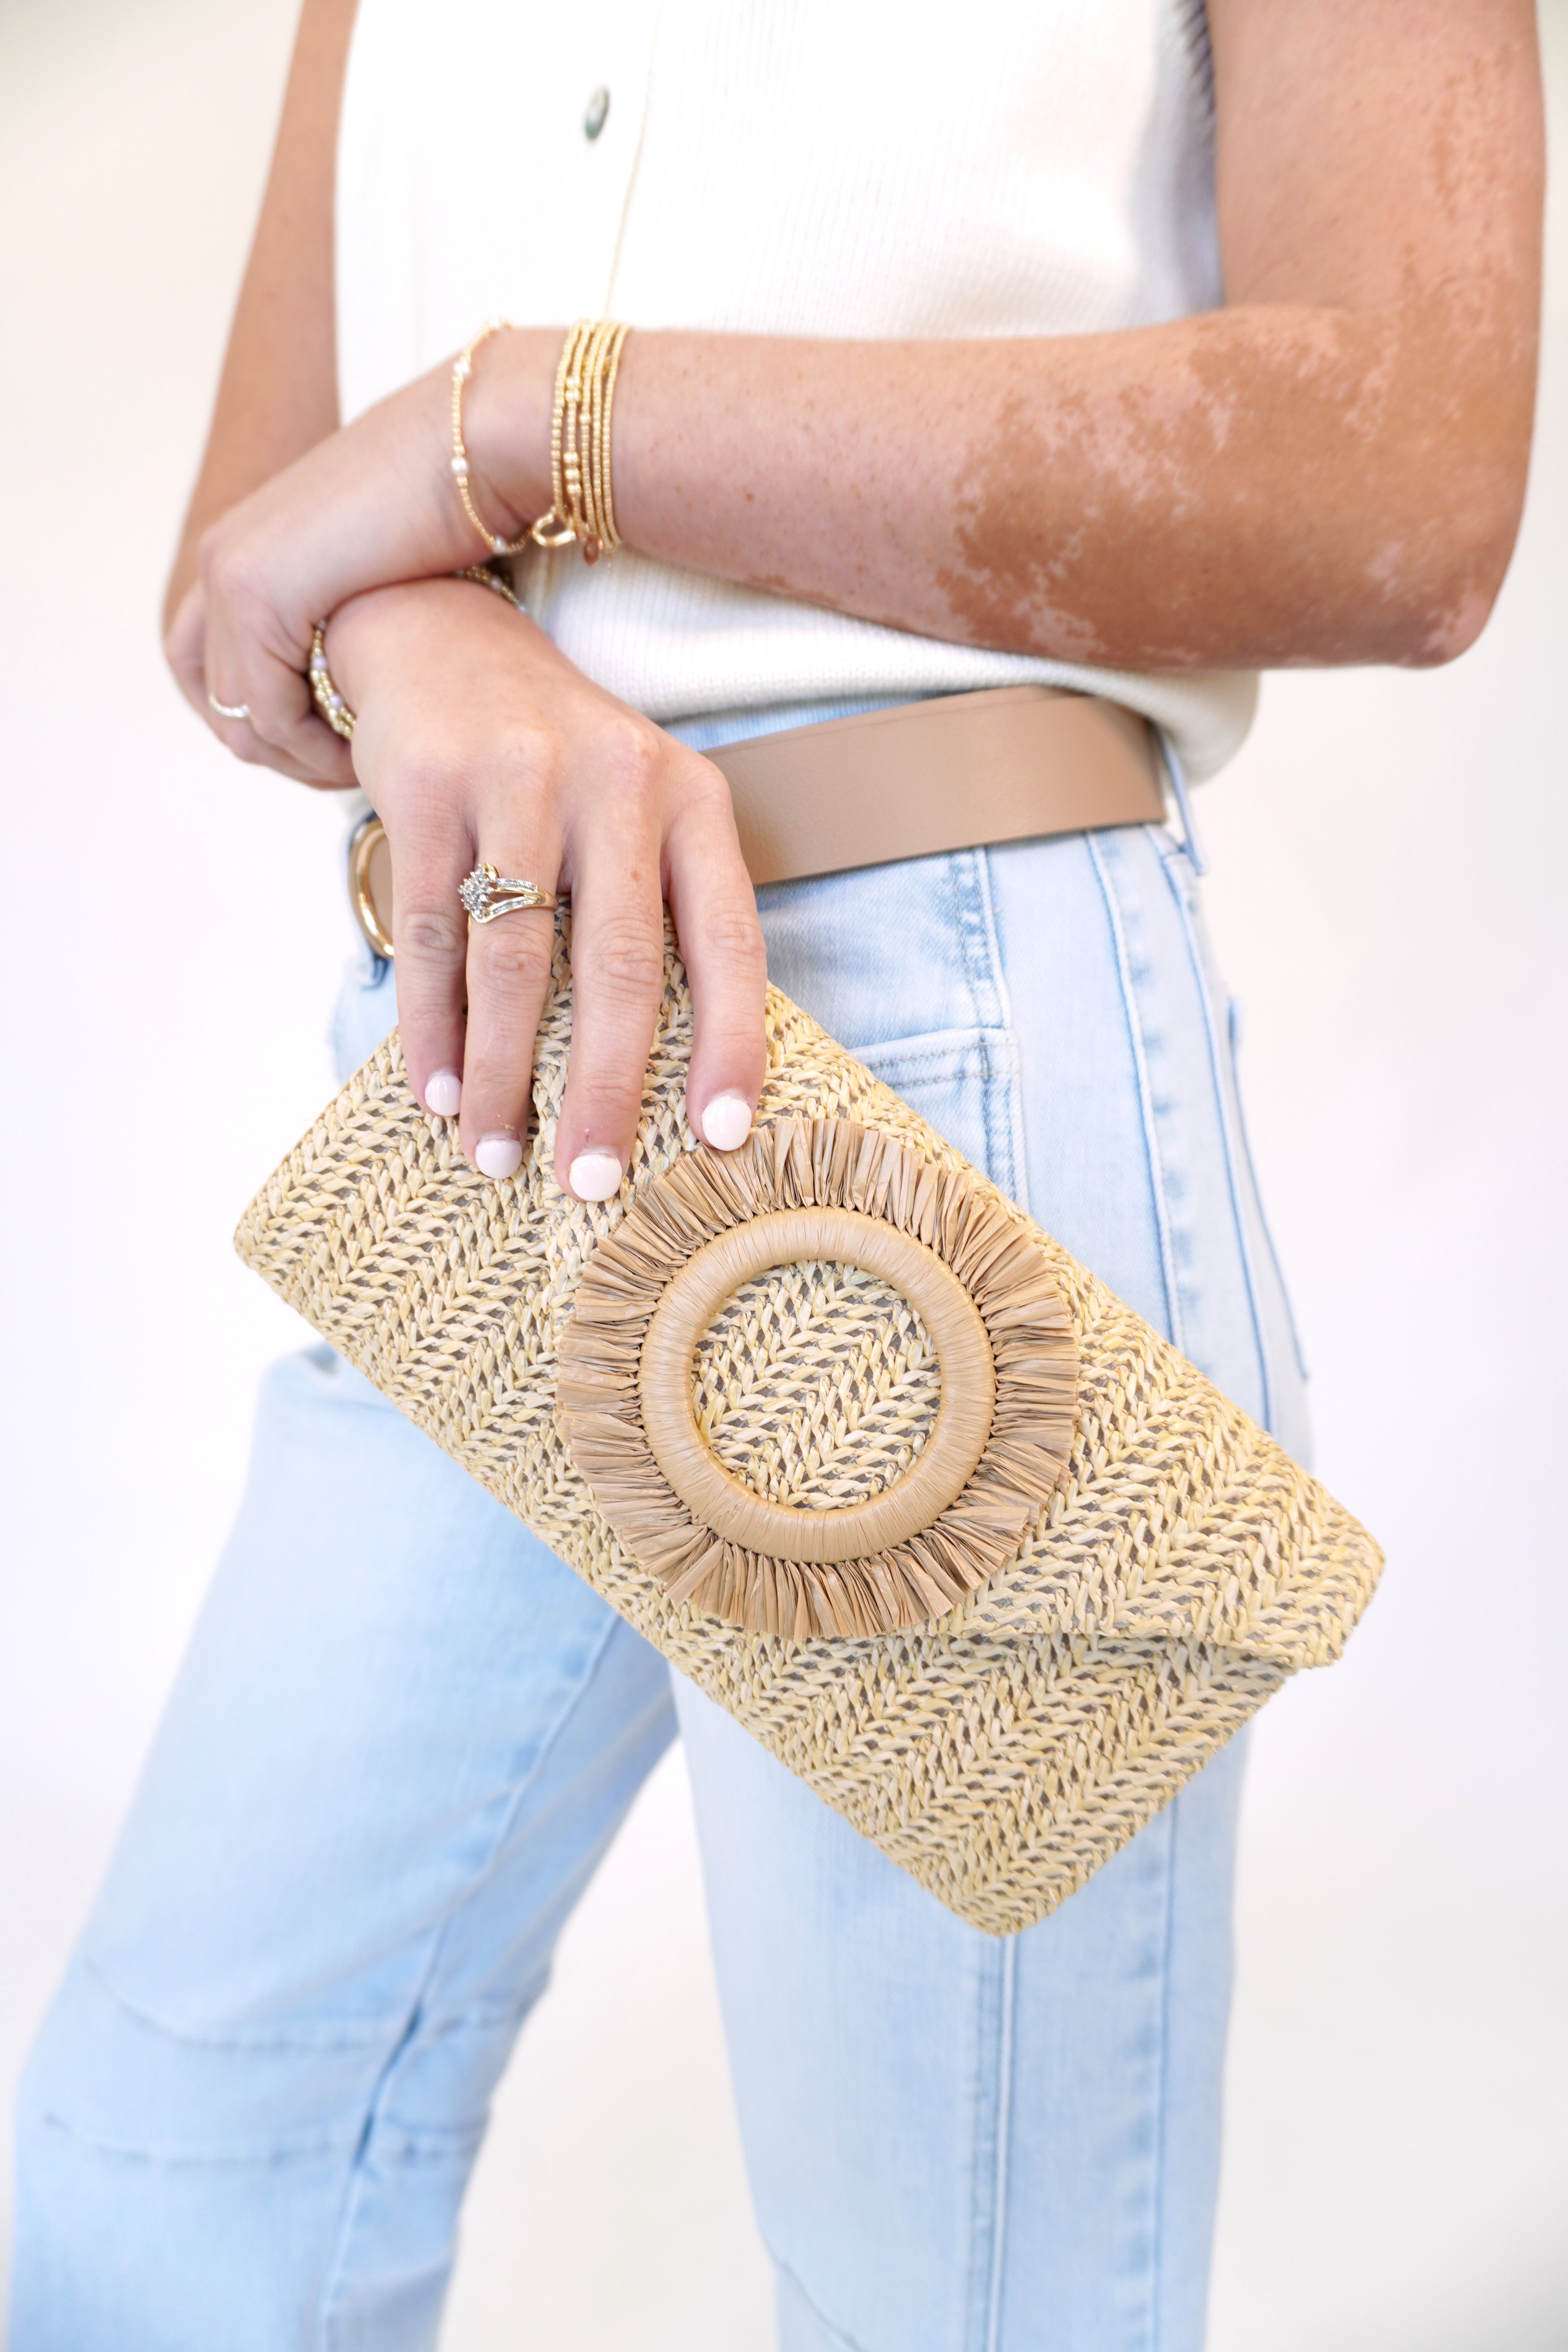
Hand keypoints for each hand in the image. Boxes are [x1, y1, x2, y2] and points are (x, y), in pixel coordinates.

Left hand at [188, 331, 558, 782]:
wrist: (479, 442)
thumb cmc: (459, 508)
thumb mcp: (380, 579)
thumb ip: (346, 624)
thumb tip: (354, 683)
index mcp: (243, 549)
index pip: (210, 670)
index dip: (264, 725)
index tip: (332, 746)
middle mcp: (221, 557)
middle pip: (214, 702)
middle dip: (278, 754)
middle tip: (344, 770)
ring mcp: (231, 573)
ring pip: (240, 719)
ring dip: (301, 758)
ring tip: (362, 765)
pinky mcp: (257, 592)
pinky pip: (269, 714)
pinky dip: (314, 747)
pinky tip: (365, 748)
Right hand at [329, 576, 765, 1194]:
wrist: (438, 637)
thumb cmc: (554, 763)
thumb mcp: (634, 811)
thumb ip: (655, 912)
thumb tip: (663, 1075)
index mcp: (690, 798)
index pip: (730, 940)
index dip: (733, 1044)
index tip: (723, 1137)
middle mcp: (616, 782)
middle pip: (622, 968)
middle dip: (607, 1090)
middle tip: (592, 1183)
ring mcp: (517, 779)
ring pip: (515, 963)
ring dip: (504, 1076)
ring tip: (497, 1155)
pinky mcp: (426, 787)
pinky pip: (429, 935)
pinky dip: (432, 1025)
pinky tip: (438, 1091)